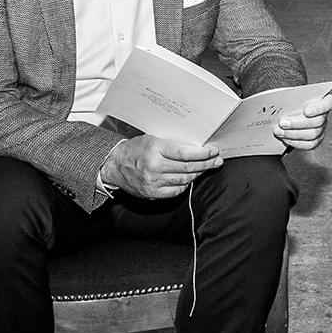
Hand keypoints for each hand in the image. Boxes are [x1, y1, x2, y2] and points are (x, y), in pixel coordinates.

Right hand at [101, 136, 221, 199]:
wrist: (115, 165)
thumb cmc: (135, 150)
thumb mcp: (152, 139)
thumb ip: (172, 144)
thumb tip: (197, 147)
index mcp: (155, 148)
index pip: (185, 153)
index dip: (203, 153)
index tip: (213, 151)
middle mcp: (154, 166)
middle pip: (188, 167)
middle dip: (206, 164)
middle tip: (216, 161)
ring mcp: (153, 181)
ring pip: (185, 180)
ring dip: (198, 174)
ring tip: (205, 168)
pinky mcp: (152, 193)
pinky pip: (176, 191)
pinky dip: (185, 184)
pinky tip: (190, 178)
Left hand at [273, 93, 331, 152]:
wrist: (288, 111)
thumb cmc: (292, 99)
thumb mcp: (292, 93)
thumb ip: (291, 94)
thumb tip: (281, 100)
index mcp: (323, 100)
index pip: (328, 103)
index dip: (319, 108)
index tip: (307, 111)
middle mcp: (324, 115)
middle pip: (318, 121)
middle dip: (298, 123)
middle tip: (282, 122)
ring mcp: (321, 128)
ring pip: (312, 134)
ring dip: (293, 133)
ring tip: (279, 131)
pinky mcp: (315, 140)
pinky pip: (309, 144)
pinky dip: (296, 142)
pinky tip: (285, 138)